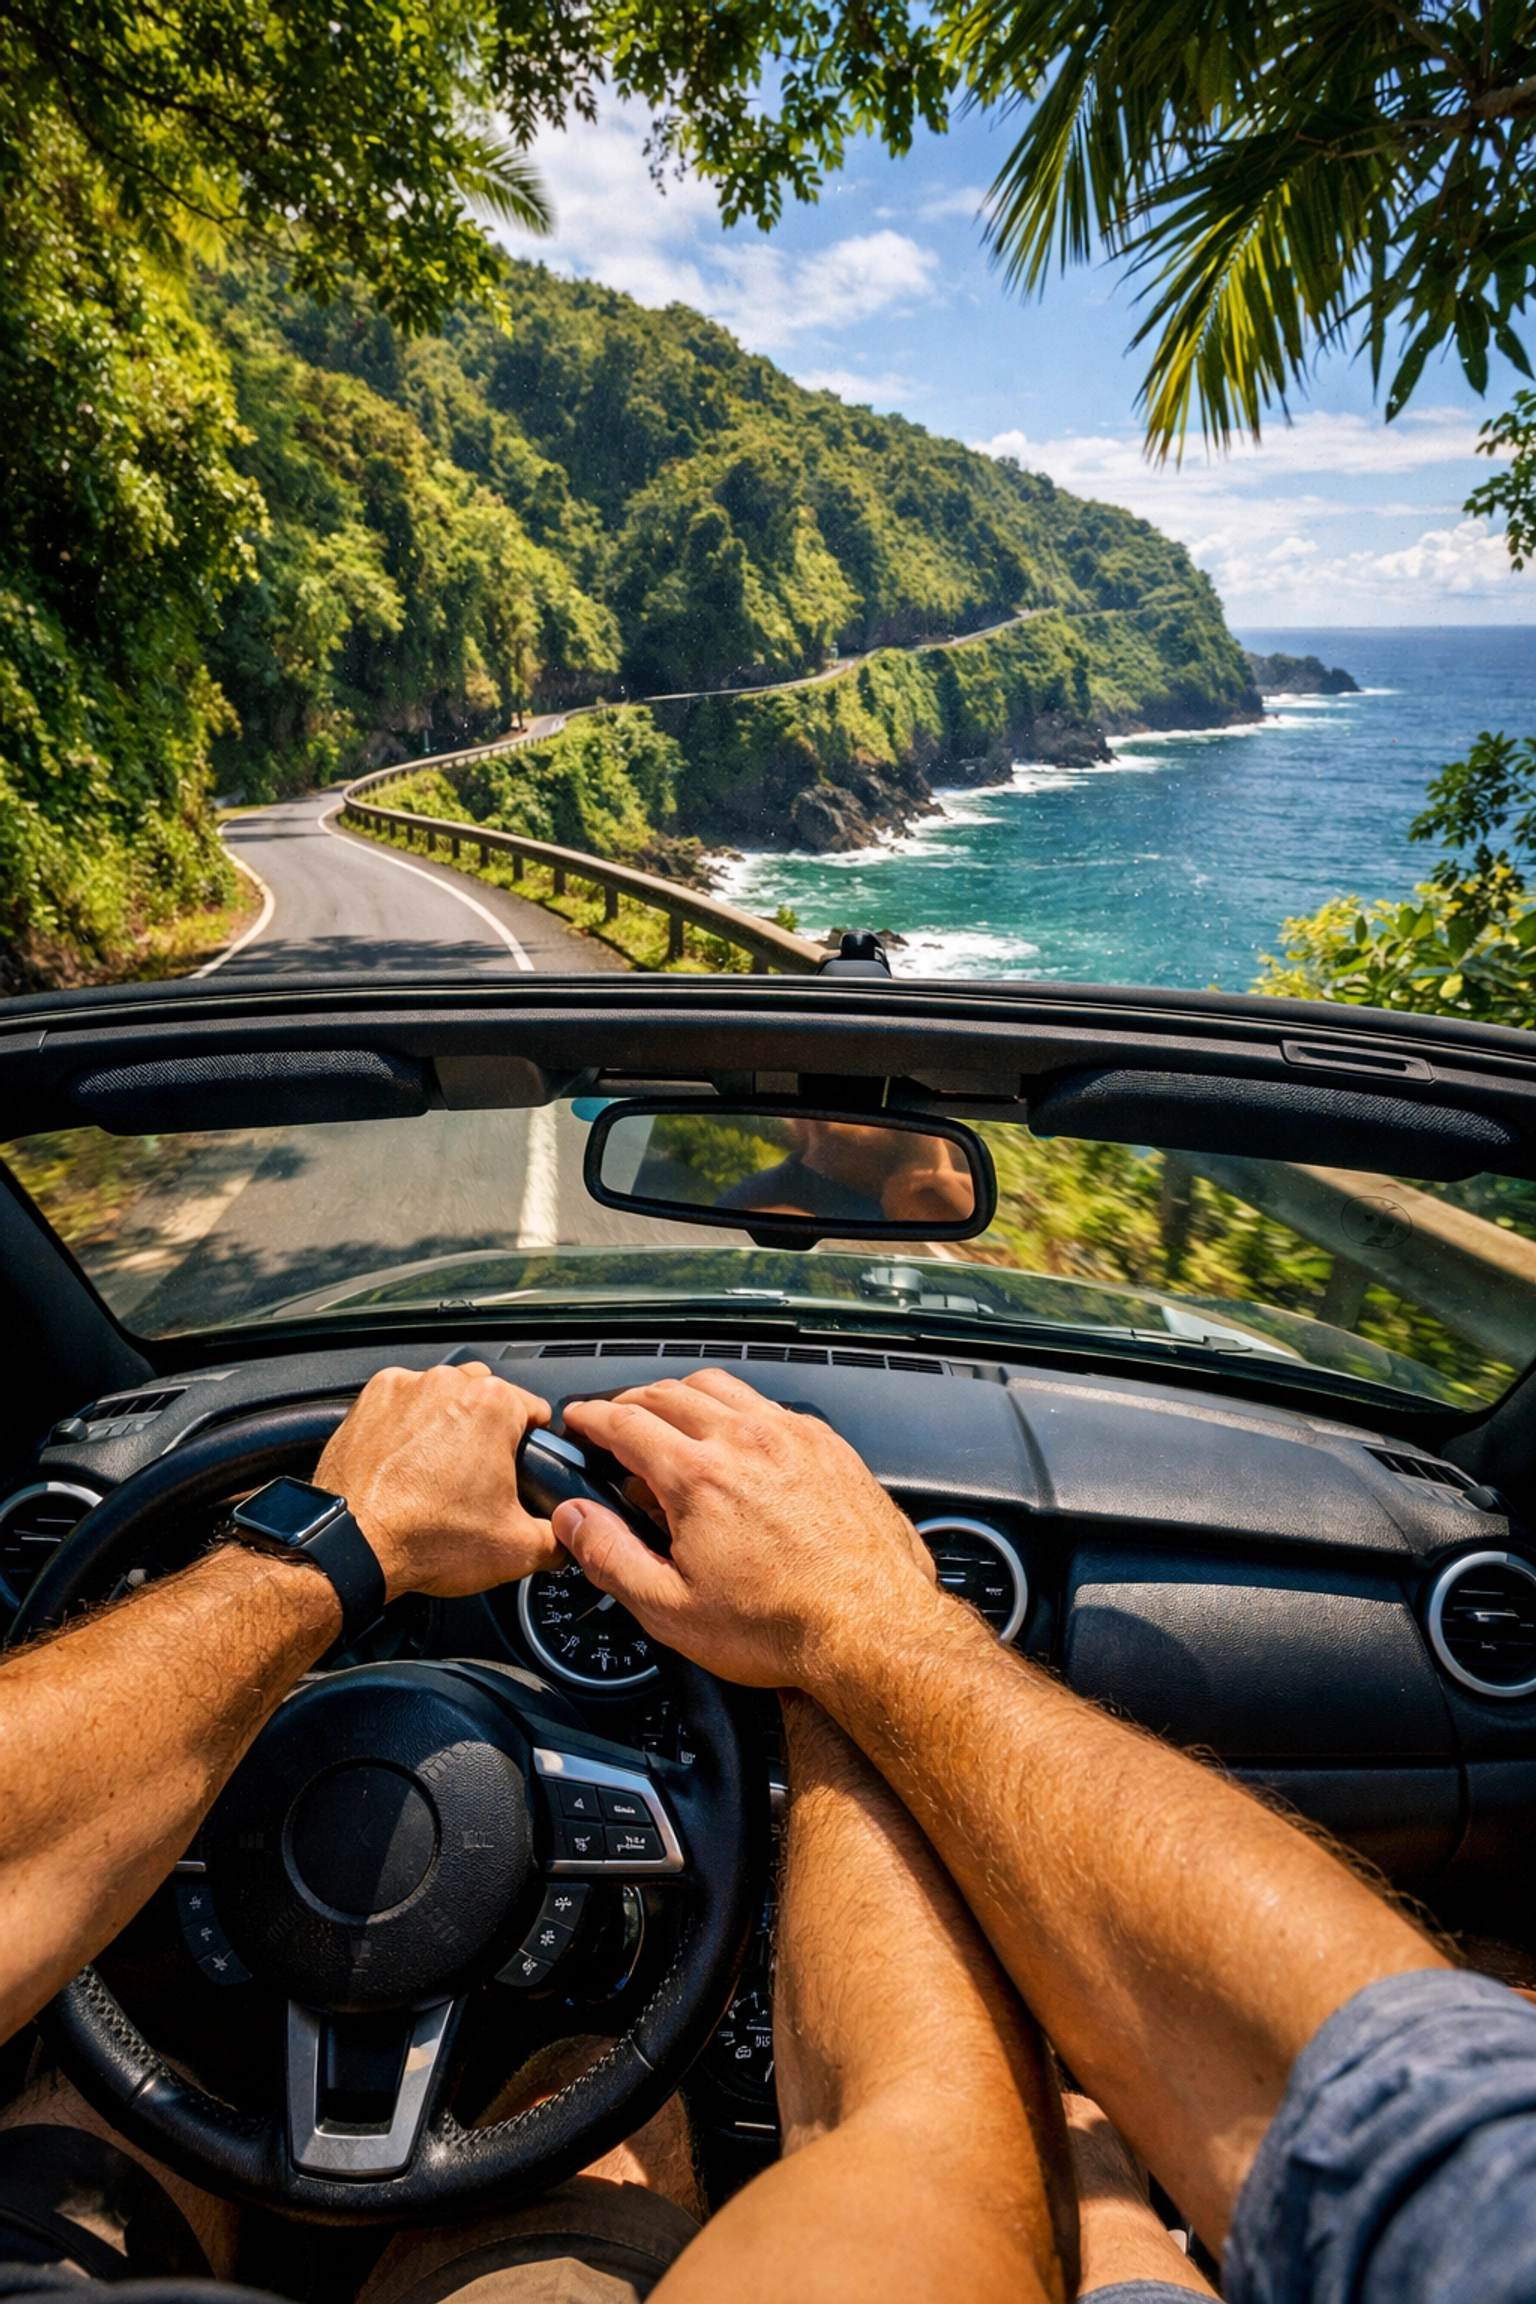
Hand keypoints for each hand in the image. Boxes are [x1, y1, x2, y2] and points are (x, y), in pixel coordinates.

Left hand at [314, 1364, 558, 1600]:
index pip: (536, 1410)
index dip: (535, 1444)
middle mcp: (447, 1384)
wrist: (351, 1547)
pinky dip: (406, 1427)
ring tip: (437, 1473)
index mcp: (493, 1405)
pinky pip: (401, 1404)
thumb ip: (557, 1538)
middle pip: (488, 1397)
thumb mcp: (516, 1550)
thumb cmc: (422, 1538)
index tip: (521, 1466)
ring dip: (446, 1424)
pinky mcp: (368, 1401)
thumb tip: (566, 1538)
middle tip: (478, 1476)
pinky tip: (405, 1465)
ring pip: (442, 1397)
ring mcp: (403, 1389)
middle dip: (489, 1430)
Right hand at [557, 1370, 937, 1686]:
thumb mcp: (671, 1610)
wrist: (873, 1628)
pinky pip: (770, 1404)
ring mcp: (792, 1436)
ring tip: (671, 1420)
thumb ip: (610, 1557)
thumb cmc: (783, 1626)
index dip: (591, 1417)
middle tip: (616, 1421)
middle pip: (669, 1392)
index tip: (579, 1419)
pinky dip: (739, 1409)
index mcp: (699, 1476)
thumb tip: (572, 1520)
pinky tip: (738, 1438)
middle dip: (631, 1401)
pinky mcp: (828, 1445)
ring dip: (684, 1395)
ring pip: (722, 1386)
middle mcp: (746, 1440)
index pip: (625, 1423)